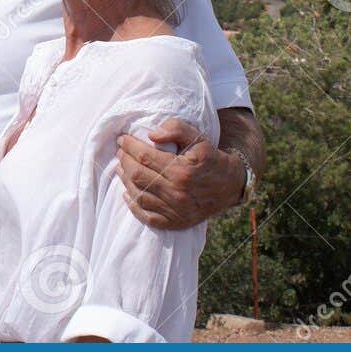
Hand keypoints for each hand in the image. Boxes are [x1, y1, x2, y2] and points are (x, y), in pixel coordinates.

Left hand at [117, 118, 243, 229]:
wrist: (230, 185)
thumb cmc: (210, 157)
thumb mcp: (197, 137)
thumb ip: (175, 129)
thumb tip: (151, 134)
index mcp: (181, 170)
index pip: (144, 156)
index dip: (129, 146)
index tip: (122, 138)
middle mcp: (176, 192)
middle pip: (138, 175)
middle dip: (124, 160)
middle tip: (120, 151)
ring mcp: (175, 210)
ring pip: (139, 195)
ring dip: (126, 180)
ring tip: (121, 167)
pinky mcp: (175, 222)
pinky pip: (148, 217)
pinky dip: (134, 206)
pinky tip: (127, 194)